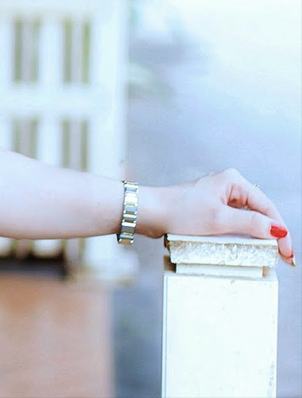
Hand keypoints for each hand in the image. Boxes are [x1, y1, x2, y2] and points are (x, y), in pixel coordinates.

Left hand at [145, 169, 293, 265]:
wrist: (151, 213)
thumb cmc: (179, 212)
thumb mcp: (219, 220)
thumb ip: (250, 225)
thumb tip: (277, 230)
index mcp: (233, 181)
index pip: (267, 207)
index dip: (281, 231)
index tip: (288, 252)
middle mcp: (228, 185)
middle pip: (260, 212)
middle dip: (273, 234)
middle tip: (285, 257)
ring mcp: (220, 196)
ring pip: (249, 218)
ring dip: (260, 235)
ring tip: (272, 254)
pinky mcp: (212, 208)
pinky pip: (236, 222)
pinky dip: (245, 234)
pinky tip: (250, 246)